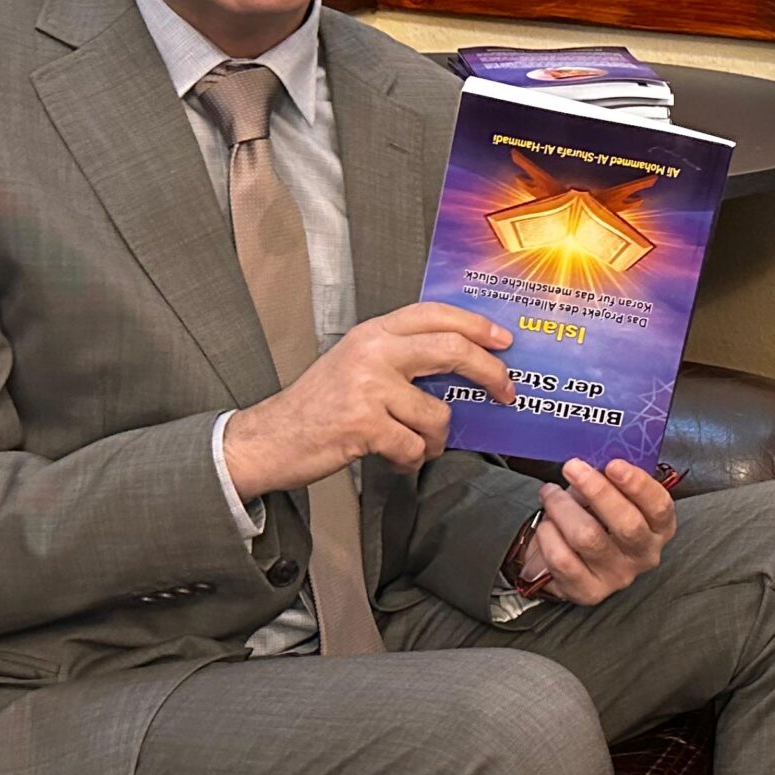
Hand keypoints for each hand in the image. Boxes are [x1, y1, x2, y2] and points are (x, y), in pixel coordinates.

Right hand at [225, 304, 514, 495]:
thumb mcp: (356, 364)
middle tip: (505, 392)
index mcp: (372, 334)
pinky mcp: (364, 425)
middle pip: (452, 350)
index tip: (503, 339)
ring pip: (436, 413)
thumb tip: (463, 366)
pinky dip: (410, 460)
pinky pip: (414, 446)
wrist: (269, 439)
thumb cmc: (317, 407)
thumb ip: (401, 357)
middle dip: (489, 373)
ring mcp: (367, 387)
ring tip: (416, 445)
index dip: (476, 324)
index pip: (434, 314)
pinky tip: (394, 458)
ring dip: (435, 440)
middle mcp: (372, 353)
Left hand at [511, 458, 678, 605]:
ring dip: (563, 508)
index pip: (660, 507)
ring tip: (550, 493)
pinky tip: (545, 524)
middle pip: (627, 524)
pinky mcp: (589, 591)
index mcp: (659, 528)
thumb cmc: (594, 517)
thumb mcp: (609, 495)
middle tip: (573, 467)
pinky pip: (563, 559)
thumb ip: (609, 479)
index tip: (613, 464)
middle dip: (597, 490)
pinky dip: (548, 534)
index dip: (638, 485)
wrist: (568, 556)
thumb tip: (592, 456)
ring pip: (589, 538)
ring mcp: (618, 576)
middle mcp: (644, 555)